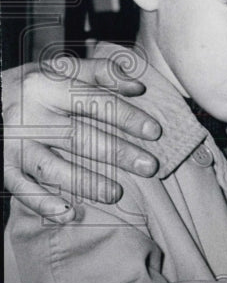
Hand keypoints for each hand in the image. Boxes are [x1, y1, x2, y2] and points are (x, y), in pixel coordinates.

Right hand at [3, 59, 161, 219]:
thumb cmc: (32, 85)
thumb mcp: (60, 69)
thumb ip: (100, 72)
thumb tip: (137, 87)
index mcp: (46, 86)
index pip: (94, 102)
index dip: (126, 116)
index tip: (154, 131)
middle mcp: (29, 115)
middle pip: (78, 137)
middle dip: (117, 153)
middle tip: (149, 167)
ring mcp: (13, 143)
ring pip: (52, 167)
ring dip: (85, 182)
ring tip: (116, 193)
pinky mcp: (2, 165)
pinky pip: (22, 188)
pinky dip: (44, 203)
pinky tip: (69, 214)